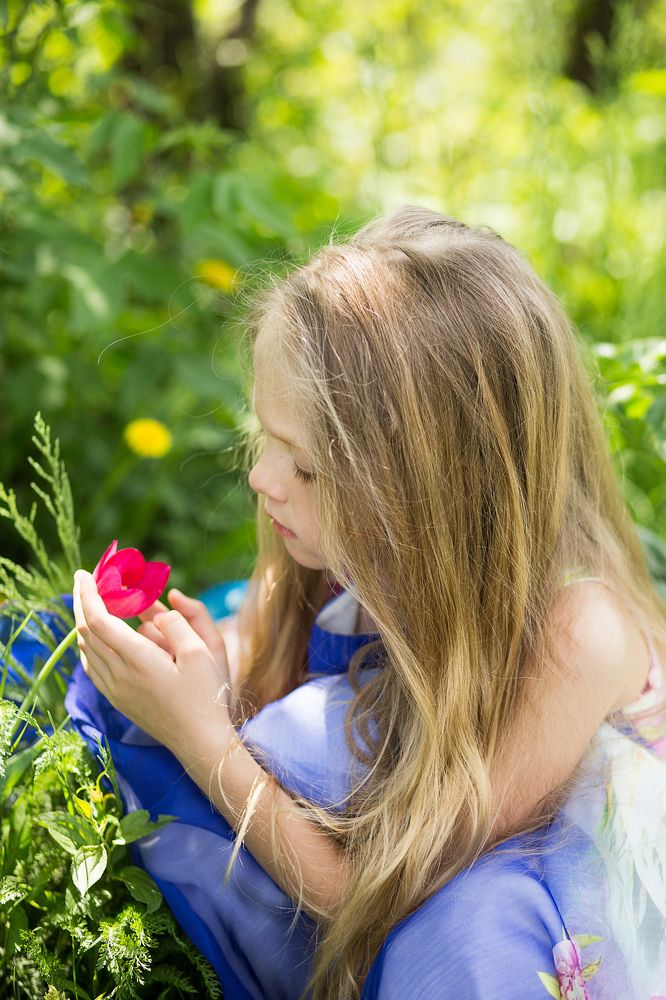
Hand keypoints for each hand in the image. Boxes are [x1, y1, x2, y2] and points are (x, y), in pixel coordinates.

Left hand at [73, 570, 231, 754]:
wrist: (201, 743)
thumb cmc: (207, 696)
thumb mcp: (202, 652)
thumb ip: (176, 623)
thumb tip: (156, 608)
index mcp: (138, 660)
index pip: (99, 620)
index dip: (88, 594)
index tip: (85, 573)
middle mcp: (119, 675)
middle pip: (86, 632)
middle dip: (82, 601)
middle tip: (85, 579)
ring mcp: (116, 691)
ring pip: (86, 649)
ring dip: (85, 622)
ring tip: (92, 601)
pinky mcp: (118, 700)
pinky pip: (92, 666)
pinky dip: (90, 644)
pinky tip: (96, 637)